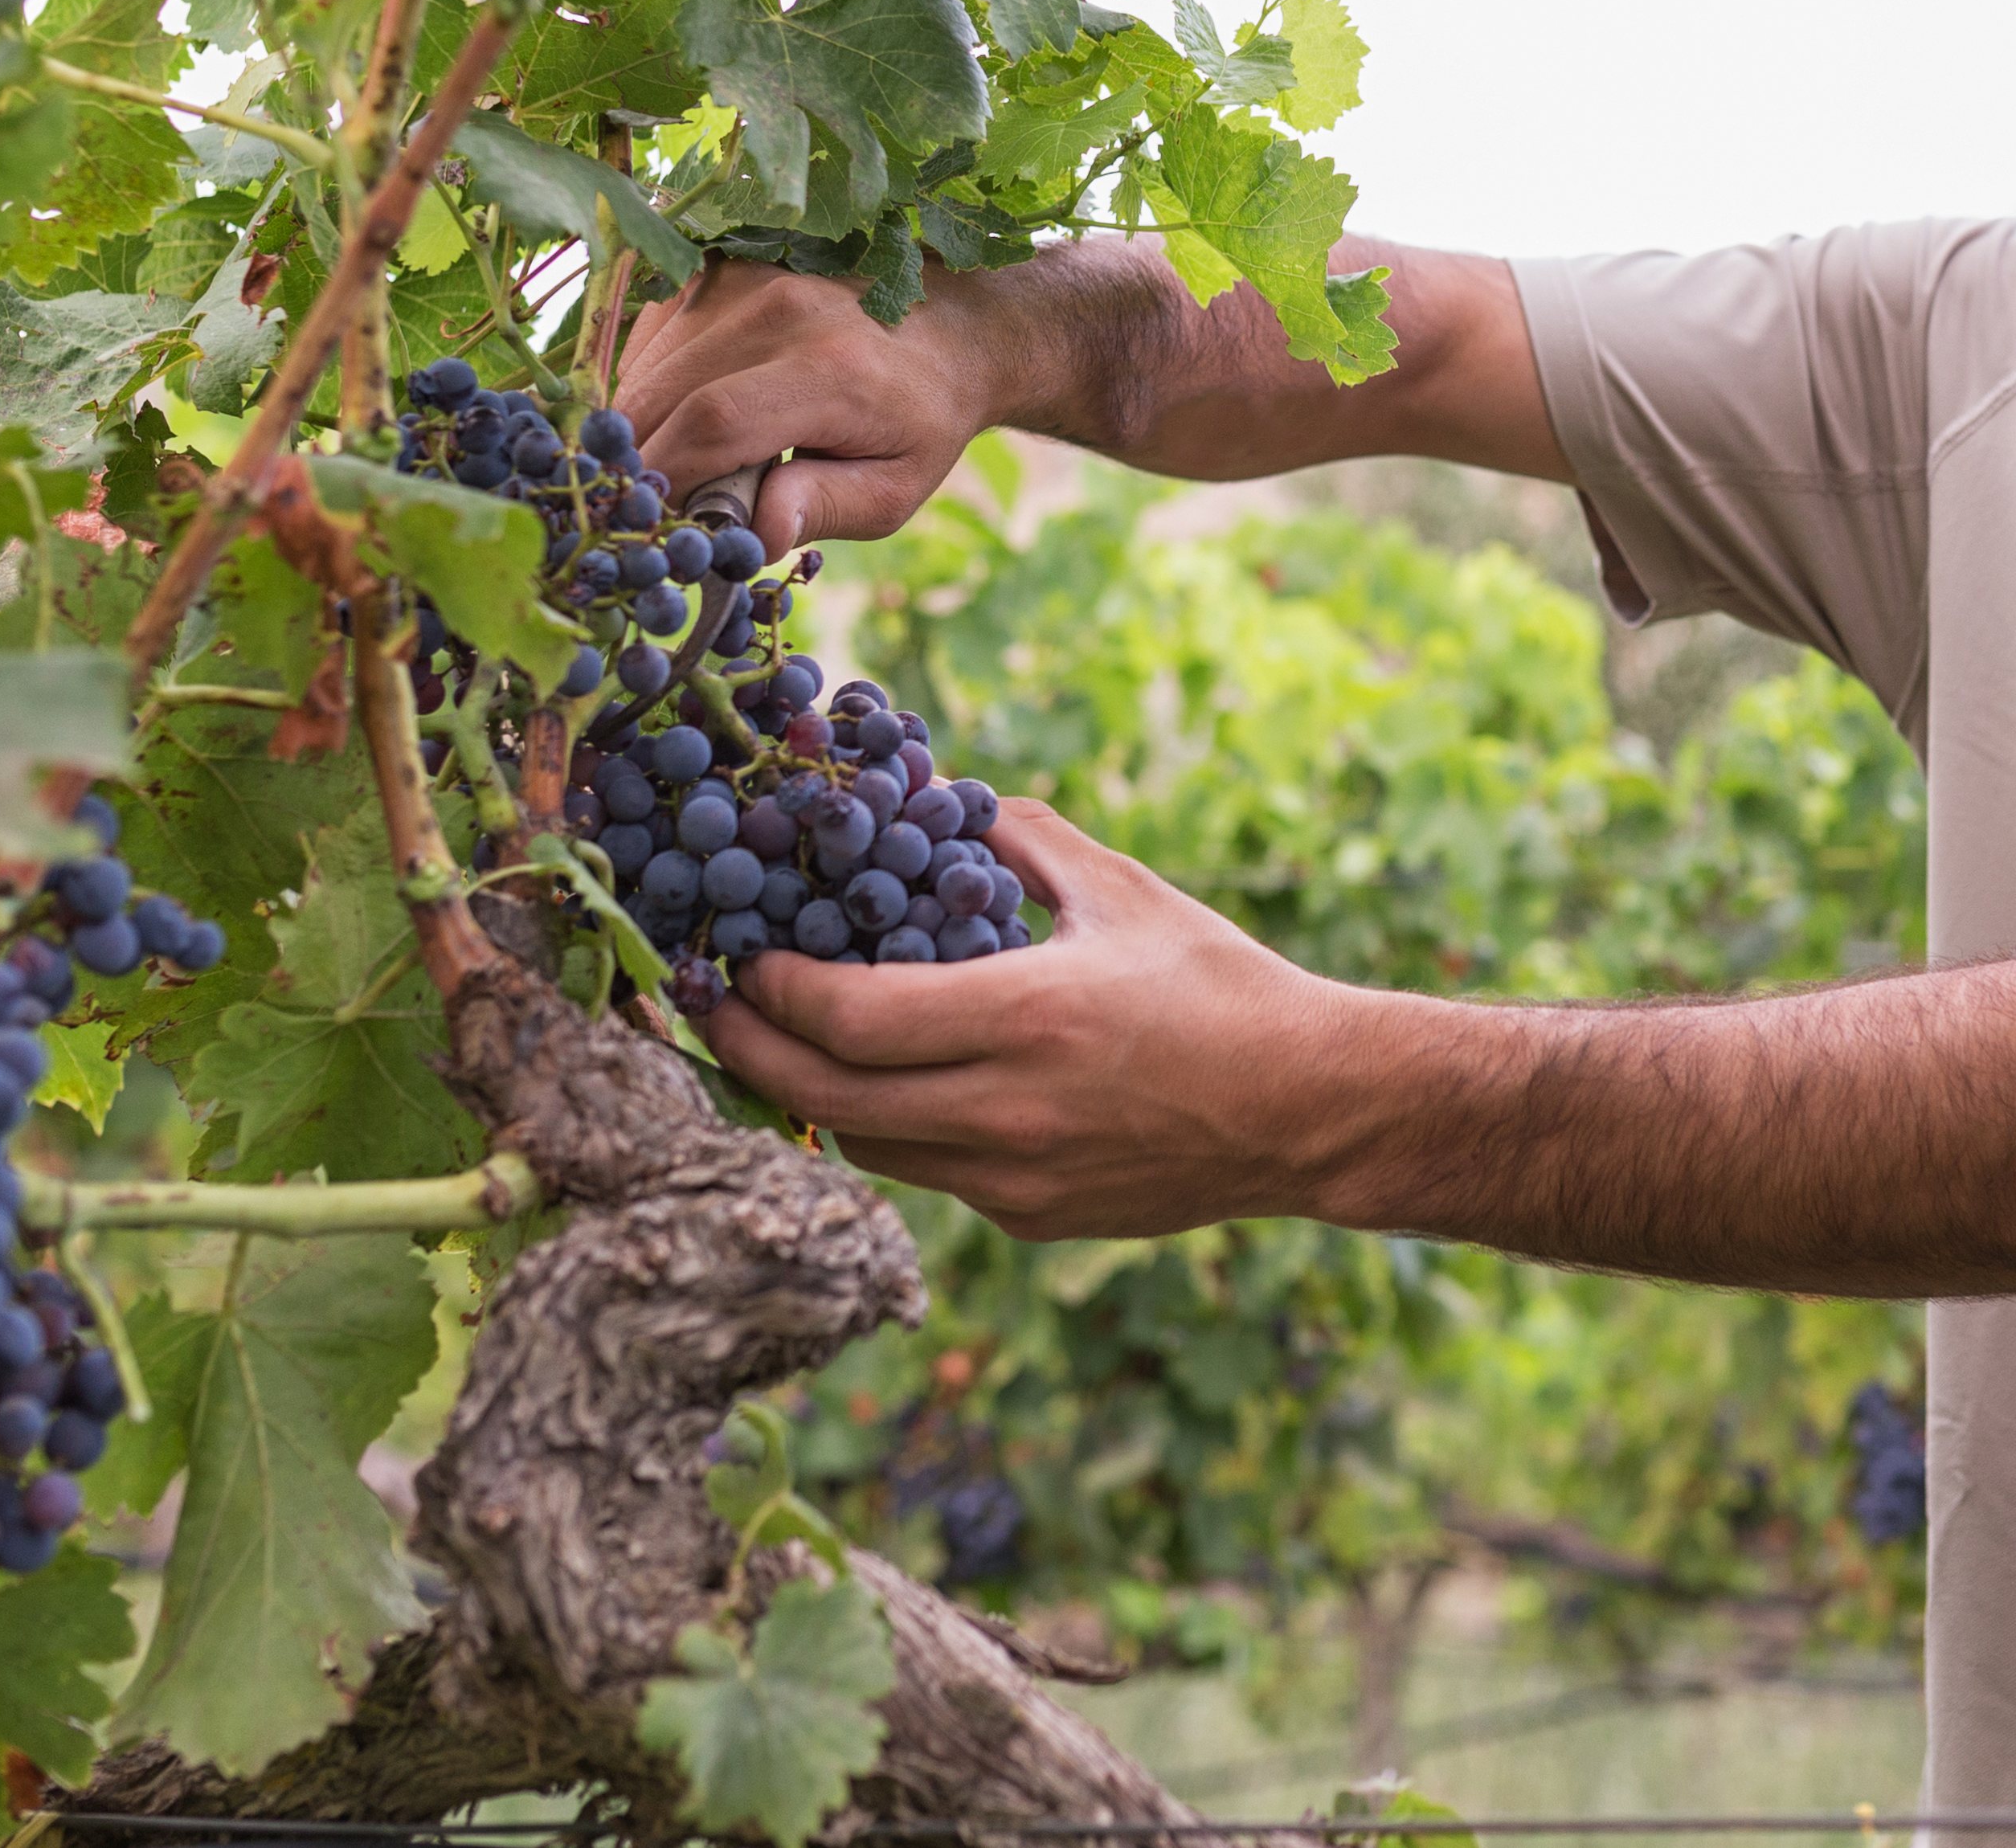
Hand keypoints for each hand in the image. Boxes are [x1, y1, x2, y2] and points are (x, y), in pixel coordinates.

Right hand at [616, 259, 999, 549]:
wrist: (954, 326)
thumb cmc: (923, 419)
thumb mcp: (896, 486)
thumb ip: (825, 507)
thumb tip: (755, 534)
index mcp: (831, 370)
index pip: (714, 424)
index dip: (669, 478)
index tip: (659, 522)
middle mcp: (782, 309)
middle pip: (663, 392)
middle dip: (640, 459)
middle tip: (653, 504)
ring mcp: (748, 277)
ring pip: (648, 362)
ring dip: (642, 421)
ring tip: (680, 458)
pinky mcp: (725, 265)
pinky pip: (653, 331)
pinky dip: (649, 379)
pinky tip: (684, 409)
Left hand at [705, 801, 1382, 1237]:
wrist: (1305, 1109)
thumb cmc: (1221, 986)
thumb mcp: (1126, 892)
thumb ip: (1025, 840)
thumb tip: (945, 794)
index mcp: (1030, 1017)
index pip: (850, 1021)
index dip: (774, 991)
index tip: (742, 953)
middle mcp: (1010, 1113)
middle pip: (825, 1101)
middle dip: (749, 1051)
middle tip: (710, 1006)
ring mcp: (1016, 1180)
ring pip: (864, 1146)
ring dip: (812, 1096)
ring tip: (785, 1042)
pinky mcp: (1030, 1220)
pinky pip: (926, 1175)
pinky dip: (890, 1128)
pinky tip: (891, 1084)